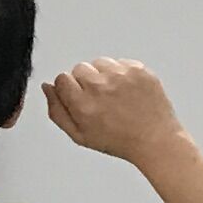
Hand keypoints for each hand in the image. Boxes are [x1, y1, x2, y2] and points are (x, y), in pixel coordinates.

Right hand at [44, 59, 187, 168]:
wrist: (155, 139)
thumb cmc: (119, 140)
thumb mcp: (80, 136)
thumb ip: (57, 111)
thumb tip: (47, 87)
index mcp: (83, 104)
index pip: (61, 78)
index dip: (70, 89)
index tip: (80, 97)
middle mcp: (100, 87)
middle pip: (79, 68)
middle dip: (85, 82)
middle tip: (100, 100)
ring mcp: (120, 76)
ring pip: (99, 62)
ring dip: (103, 75)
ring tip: (115, 96)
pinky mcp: (137, 70)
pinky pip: (120, 62)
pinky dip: (122, 74)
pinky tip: (128, 92)